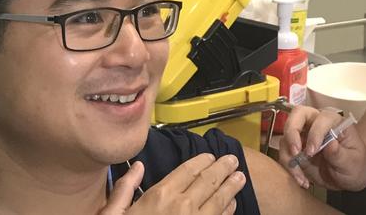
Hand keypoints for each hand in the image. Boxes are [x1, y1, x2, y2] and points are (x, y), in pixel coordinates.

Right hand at [100, 153, 245, 213]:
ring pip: (218, 199)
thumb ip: (124, 189)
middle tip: (233, 160)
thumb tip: (138, 165)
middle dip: (222, 168)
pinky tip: (232, 204)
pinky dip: (228, 210)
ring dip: (231, 186)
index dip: (202, 160)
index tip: (211, 156)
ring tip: (240, 177)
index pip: (188, 170)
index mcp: (160, 196)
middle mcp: (181, 206)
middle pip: (208, 180)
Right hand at [279, 105, 365, 191]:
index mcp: (333, 121)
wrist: (351, 174)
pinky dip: (289, 167)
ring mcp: (304, 136)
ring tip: (300, 176)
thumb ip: (340, 154)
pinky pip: (286, 154)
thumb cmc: (356, 162)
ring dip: (288, 155)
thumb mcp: (353, 162)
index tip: (312, 151)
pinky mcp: (297, 150)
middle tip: (295, 151)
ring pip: (286, 136)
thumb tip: (330, 144)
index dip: (315, 133)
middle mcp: (316, 124)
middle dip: (291, 132)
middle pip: (297, 115)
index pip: (321, 118)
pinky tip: (302, 180)